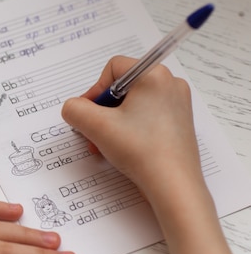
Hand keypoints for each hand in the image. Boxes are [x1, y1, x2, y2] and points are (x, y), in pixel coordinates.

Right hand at [61, 56, 200, 197]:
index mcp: (154, 74)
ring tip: (106, 144)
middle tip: (95, 132)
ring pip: (133, 104)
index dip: (95, 90)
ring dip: (113, 122)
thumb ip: (74, 109)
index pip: (113, 69)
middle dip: (103, 110)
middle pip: (123, 87)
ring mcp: (177, 104)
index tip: (89, 114)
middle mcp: (170, 84)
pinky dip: (130, 129)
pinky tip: (123, 148)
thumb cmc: (141, 150)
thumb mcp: (95, 126)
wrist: (172, 184)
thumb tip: (73, 108)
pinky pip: (146, 116)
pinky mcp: (179, 122)